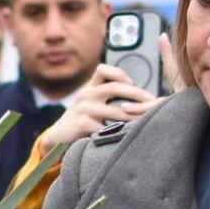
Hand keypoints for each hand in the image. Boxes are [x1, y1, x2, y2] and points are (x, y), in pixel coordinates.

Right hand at [47, 64, 161, 152]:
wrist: (58, 138)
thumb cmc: (82, 121)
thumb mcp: (91, 105)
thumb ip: (108, 99)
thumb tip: (142, 101)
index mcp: (90, 88)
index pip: (102, 70)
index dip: (119, 73)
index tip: (132, 82)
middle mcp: (86, 94)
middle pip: (114, 88)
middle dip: (136, 94)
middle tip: (152, 102)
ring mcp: (82, 109)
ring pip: (114, 111)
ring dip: (133, 116)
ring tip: (145, 120)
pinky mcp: (80, 124)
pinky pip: (105, 128)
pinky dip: (117, 132)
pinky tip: (125, 136)